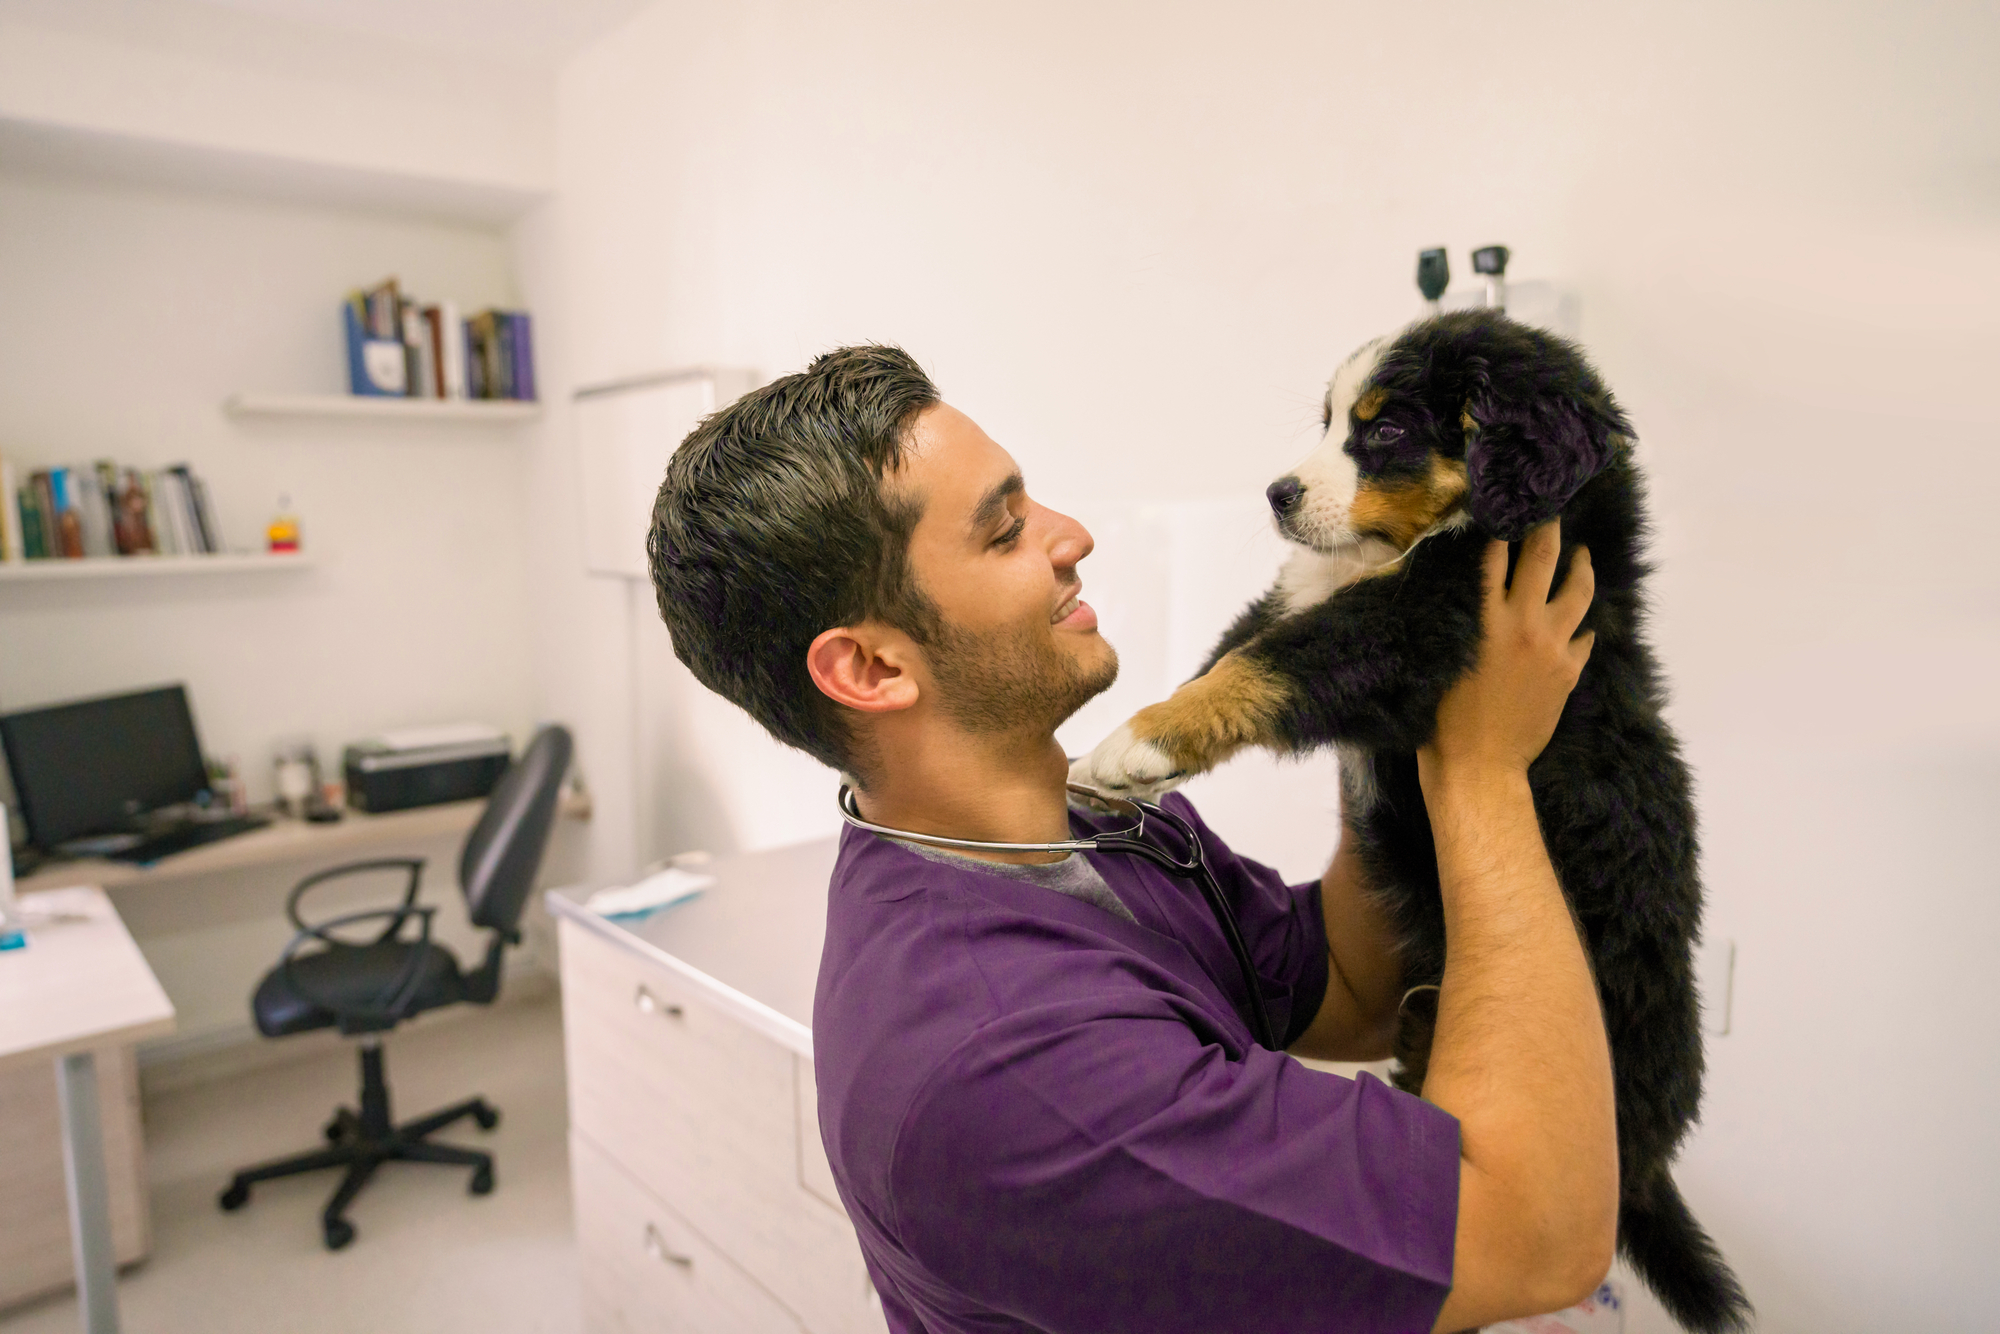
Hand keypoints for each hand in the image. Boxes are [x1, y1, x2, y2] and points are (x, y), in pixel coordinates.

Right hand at [1420, 522, 1593, 792]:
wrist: (1480, 766)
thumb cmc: (1444, 718)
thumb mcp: (1441, 658)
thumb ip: (1458, 621)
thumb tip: (1465, 593)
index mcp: (1483, 617)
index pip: (1495, 554)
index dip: (1501, 525)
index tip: (1506, 506)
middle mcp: (1522, 622)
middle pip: (1543, 558)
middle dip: (1548, 528)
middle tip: (1550, 511)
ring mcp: (1551, 646)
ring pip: (1577, 592)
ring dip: (1581, 568)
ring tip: (1582, 556)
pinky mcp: (1568, 672)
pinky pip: (1583, 637)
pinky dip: (1581, 625)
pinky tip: (1580, 622)